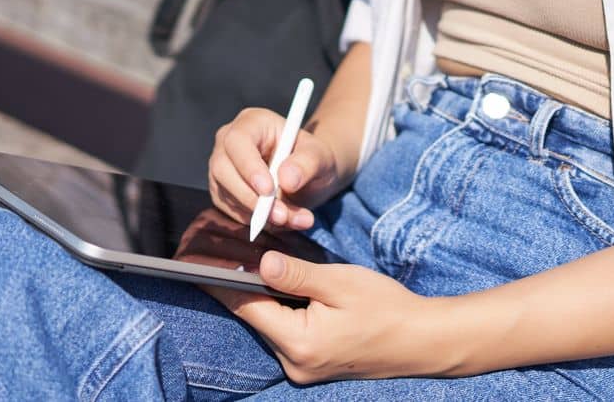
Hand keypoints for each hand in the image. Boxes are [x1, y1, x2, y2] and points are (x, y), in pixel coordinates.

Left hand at [202, 252, 451, 382]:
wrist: (422, 341)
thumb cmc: (386, 309)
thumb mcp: (341, 283)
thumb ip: (297, 274)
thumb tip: (260, 263)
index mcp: (299, 343)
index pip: (245, 306)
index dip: (217, 278)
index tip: (191, 257)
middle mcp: (294, 361)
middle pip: (251, 314)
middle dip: (232, 279)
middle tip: (208, 248)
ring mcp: (302, 365)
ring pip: (266, 320)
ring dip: (252, 290)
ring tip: (231, 257)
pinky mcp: (311, 360)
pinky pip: (282, 327)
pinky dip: (273, 303)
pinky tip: (265, 280)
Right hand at [208, 107, 342, 231]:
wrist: (308, 176)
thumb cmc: (312, 158)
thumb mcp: (319, 156)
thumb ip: (307, 163)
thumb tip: (287, 179)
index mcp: (251, 123)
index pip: (238, 141)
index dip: (249, 166)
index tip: (268, 190)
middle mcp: (228, 144)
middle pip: (224, 171)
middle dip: (252, 198)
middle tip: (282, 215)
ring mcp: (222, 170)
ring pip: (228, 196)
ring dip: (260, 215)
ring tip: (295, 219)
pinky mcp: (223, 194)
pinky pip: (233, 212)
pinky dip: (258, 222)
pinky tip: (284, 221)